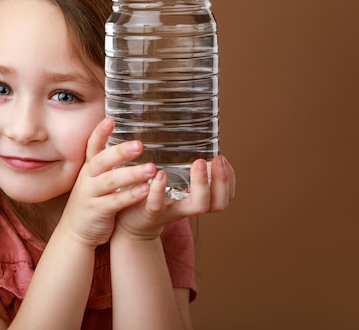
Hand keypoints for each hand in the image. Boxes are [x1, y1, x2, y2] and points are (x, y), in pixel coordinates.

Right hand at [57, 117, 158, 246]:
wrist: (75, 231)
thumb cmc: (91, 201)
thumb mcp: (93, 179)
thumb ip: (105, 163)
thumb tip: (124, 142)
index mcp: (88, 168)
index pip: (92, 146)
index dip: (100, 133)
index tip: (110, 119)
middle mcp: (87, 179)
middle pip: (102, 161)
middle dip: (120, 152)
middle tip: (140, 145)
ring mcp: (91, 195)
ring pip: (110, 181)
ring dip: (131, 174)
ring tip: (151, 168)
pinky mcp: (97, 211)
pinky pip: (115, 202)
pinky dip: (130, 195)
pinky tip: (146, 190)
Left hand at [115, 156, 235, 240]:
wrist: (129, 220)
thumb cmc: (151, 196)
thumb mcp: (170, 183)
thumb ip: (181, 168)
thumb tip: (192, 137)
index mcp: (194, 200)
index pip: (223, 197)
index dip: (229, 181)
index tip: (223, 160)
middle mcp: (187, 208)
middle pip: (217, 203)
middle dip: (221, 180)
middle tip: (217, 159)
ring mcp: (170, 211)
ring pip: (197, 206)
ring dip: (201, 184)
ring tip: (199, 163)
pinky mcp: (149, 211)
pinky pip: (158, 204)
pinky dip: (160, 189)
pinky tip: (161, 173)